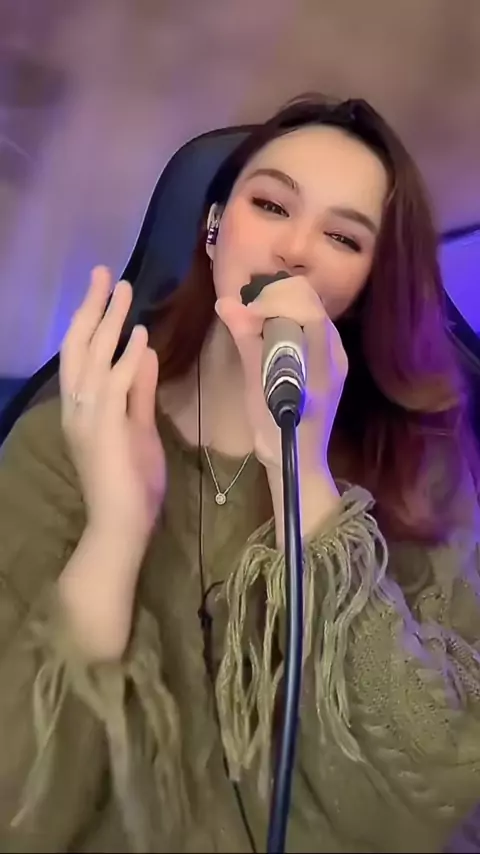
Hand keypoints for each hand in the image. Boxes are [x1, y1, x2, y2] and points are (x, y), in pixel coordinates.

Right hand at [60, 266, 165, 545]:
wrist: (121, 523)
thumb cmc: (129, 480)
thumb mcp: (137, 426)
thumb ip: (139, 390)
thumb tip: (142, 349)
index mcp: (81, 406)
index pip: (80, 354)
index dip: (90, 320)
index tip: (104, 291)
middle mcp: (77, 406)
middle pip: (79, 345)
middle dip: (92, 307)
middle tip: (105, 273)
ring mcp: (88, 416)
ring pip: (93, 358)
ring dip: (109, 321)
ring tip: (123, 290)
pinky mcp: (106, 428)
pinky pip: (115, 386)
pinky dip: (125, 359)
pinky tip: (138, 336)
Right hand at [215, 275, 347, 474]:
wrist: (297, 460)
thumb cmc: (274, 429)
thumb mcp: (257, 384)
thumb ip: (247, 339)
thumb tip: (225, 303)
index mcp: (324, 362)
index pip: (308, 310)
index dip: (276, 299)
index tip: (250, 311)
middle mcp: (335, 353)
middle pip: (312, 304)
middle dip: (278, 298)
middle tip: (251, 314)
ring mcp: (336, 357)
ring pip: (311, 311)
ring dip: (282, 308)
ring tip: (256, 323)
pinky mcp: (330, 362)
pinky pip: (310, 327)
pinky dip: (288, 320)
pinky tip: (269, 333)